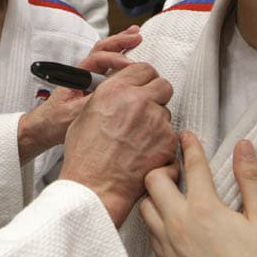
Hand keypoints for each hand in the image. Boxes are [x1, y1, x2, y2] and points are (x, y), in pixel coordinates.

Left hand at [17, 25, 143, 164]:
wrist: (45, 128)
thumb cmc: (54, 121)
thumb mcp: (73, 113)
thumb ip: (90, 103)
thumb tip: (112, 96)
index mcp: (77, 74)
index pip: (98, 58)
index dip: (115, 58)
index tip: (130, 65)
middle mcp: (83, 72)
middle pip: (102, 50)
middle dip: (120, 41)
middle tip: (136, 36)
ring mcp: (89, 78)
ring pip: (105, 55)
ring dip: (120, 45)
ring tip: (135, 36)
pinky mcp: (94, 86)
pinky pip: (108, 68)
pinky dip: (120, 58)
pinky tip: (130, 57)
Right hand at [59, 61, 176, 226]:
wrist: (94, 187)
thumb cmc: (85, 157)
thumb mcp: (85, 114)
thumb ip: (108, 97)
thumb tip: (119, 94)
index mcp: (115, 90)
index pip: (143, 69)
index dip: (144, 79)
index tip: (144, 86)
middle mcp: (138, 101)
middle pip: (163, 85)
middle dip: (156, 95)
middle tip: (147, 109)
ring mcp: (156, 121)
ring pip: (167, 112)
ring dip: (158, 121)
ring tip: (140, 139)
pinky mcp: (168, 142)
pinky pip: (171, 135)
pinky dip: (162, 143)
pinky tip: (146, 153)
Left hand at [140, 131, 256, 256]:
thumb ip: (250, 180)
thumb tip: (244, 147)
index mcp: (204, 209)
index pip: (192, 165)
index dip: (189, 146)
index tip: (185, 136)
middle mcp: (179, 222)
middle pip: (153, 180)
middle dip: (163, 168)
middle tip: (177, 169)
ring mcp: (168, 243)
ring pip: (145, 205)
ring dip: (154, 194)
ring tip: (171, 192)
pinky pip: (149, 230)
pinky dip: (155, 218)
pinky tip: (170, 219)